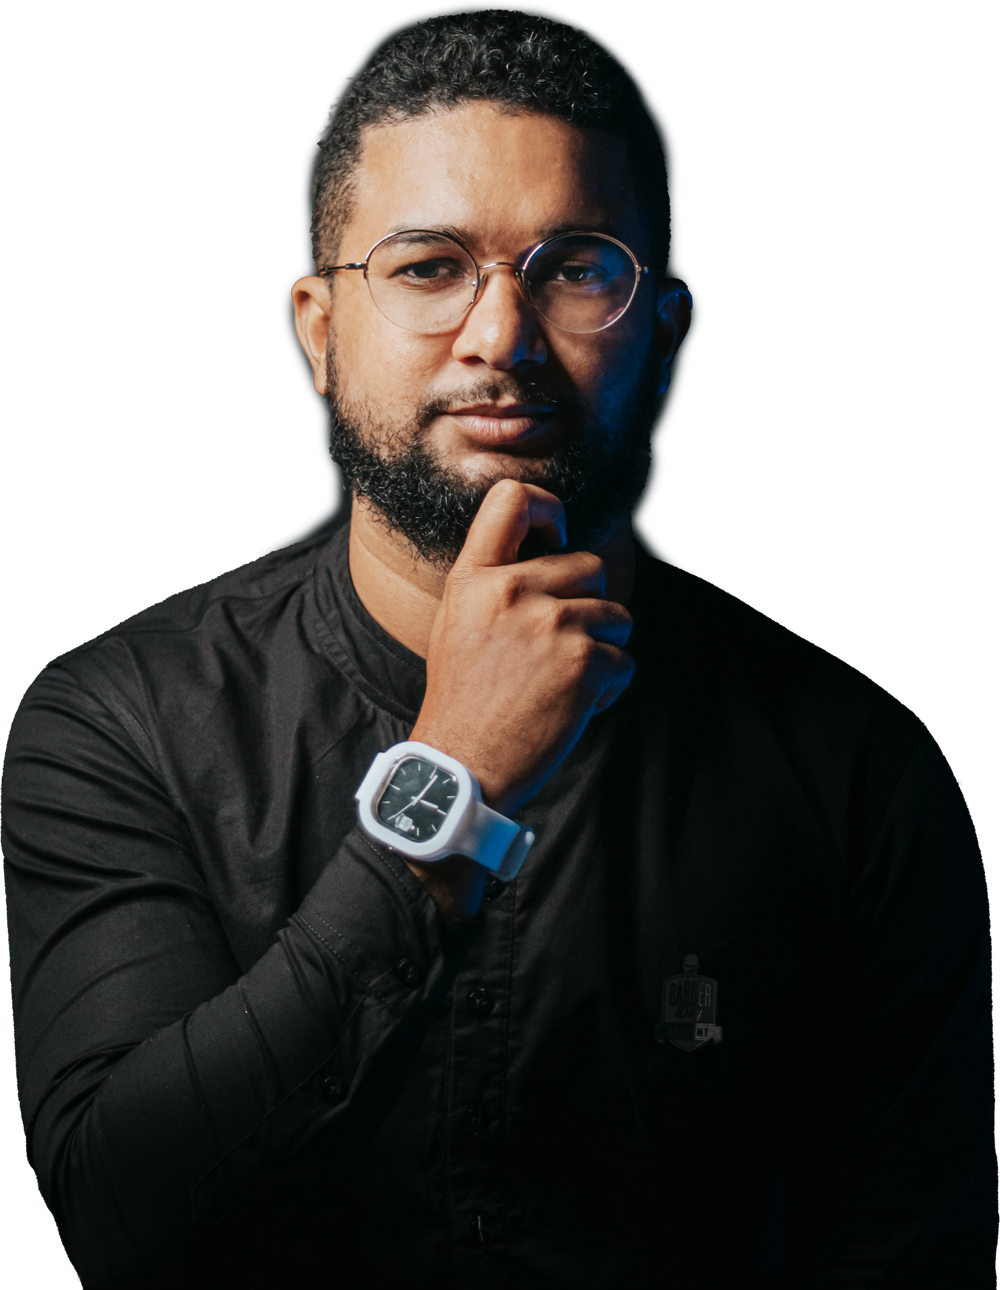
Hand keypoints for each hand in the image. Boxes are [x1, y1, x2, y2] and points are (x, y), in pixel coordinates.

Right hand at [410, 478, 634, 818]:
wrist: (463, 766)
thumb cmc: (462, 702)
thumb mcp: (457, 624)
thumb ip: (496, 586)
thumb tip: (551, 562)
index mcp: (474, 579)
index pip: (512, 499)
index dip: (549, 508)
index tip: (559, 537)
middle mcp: (512, 591)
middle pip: (590, 565)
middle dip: (589, 605)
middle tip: (560, 647)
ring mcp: (551, 626)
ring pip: (617, 614)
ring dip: (603, 649)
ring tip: (564, 681)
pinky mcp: (584, 663)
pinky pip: (624, 661)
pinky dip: (608, 688)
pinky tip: (573, 707)